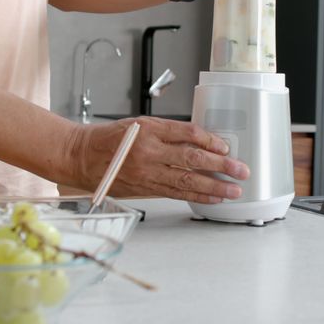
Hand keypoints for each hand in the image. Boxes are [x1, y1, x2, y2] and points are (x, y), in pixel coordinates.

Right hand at [67, 117, 249, 203]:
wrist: (82, 156)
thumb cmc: (111, 139)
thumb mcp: (140, 125)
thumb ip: (167, 132)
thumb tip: (199, 142)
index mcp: (149, 130)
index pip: (187, 134)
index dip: (210, 140)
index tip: (226, 146)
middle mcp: (149, 152)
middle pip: (192, 159)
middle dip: (221, 165)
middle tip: (241, 170)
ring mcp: (147, 173)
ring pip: (187, 181)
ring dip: (214, 187)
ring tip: (233, 190)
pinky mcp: (145, 188)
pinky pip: (175, 193)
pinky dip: (196, 196)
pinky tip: (212, 198)